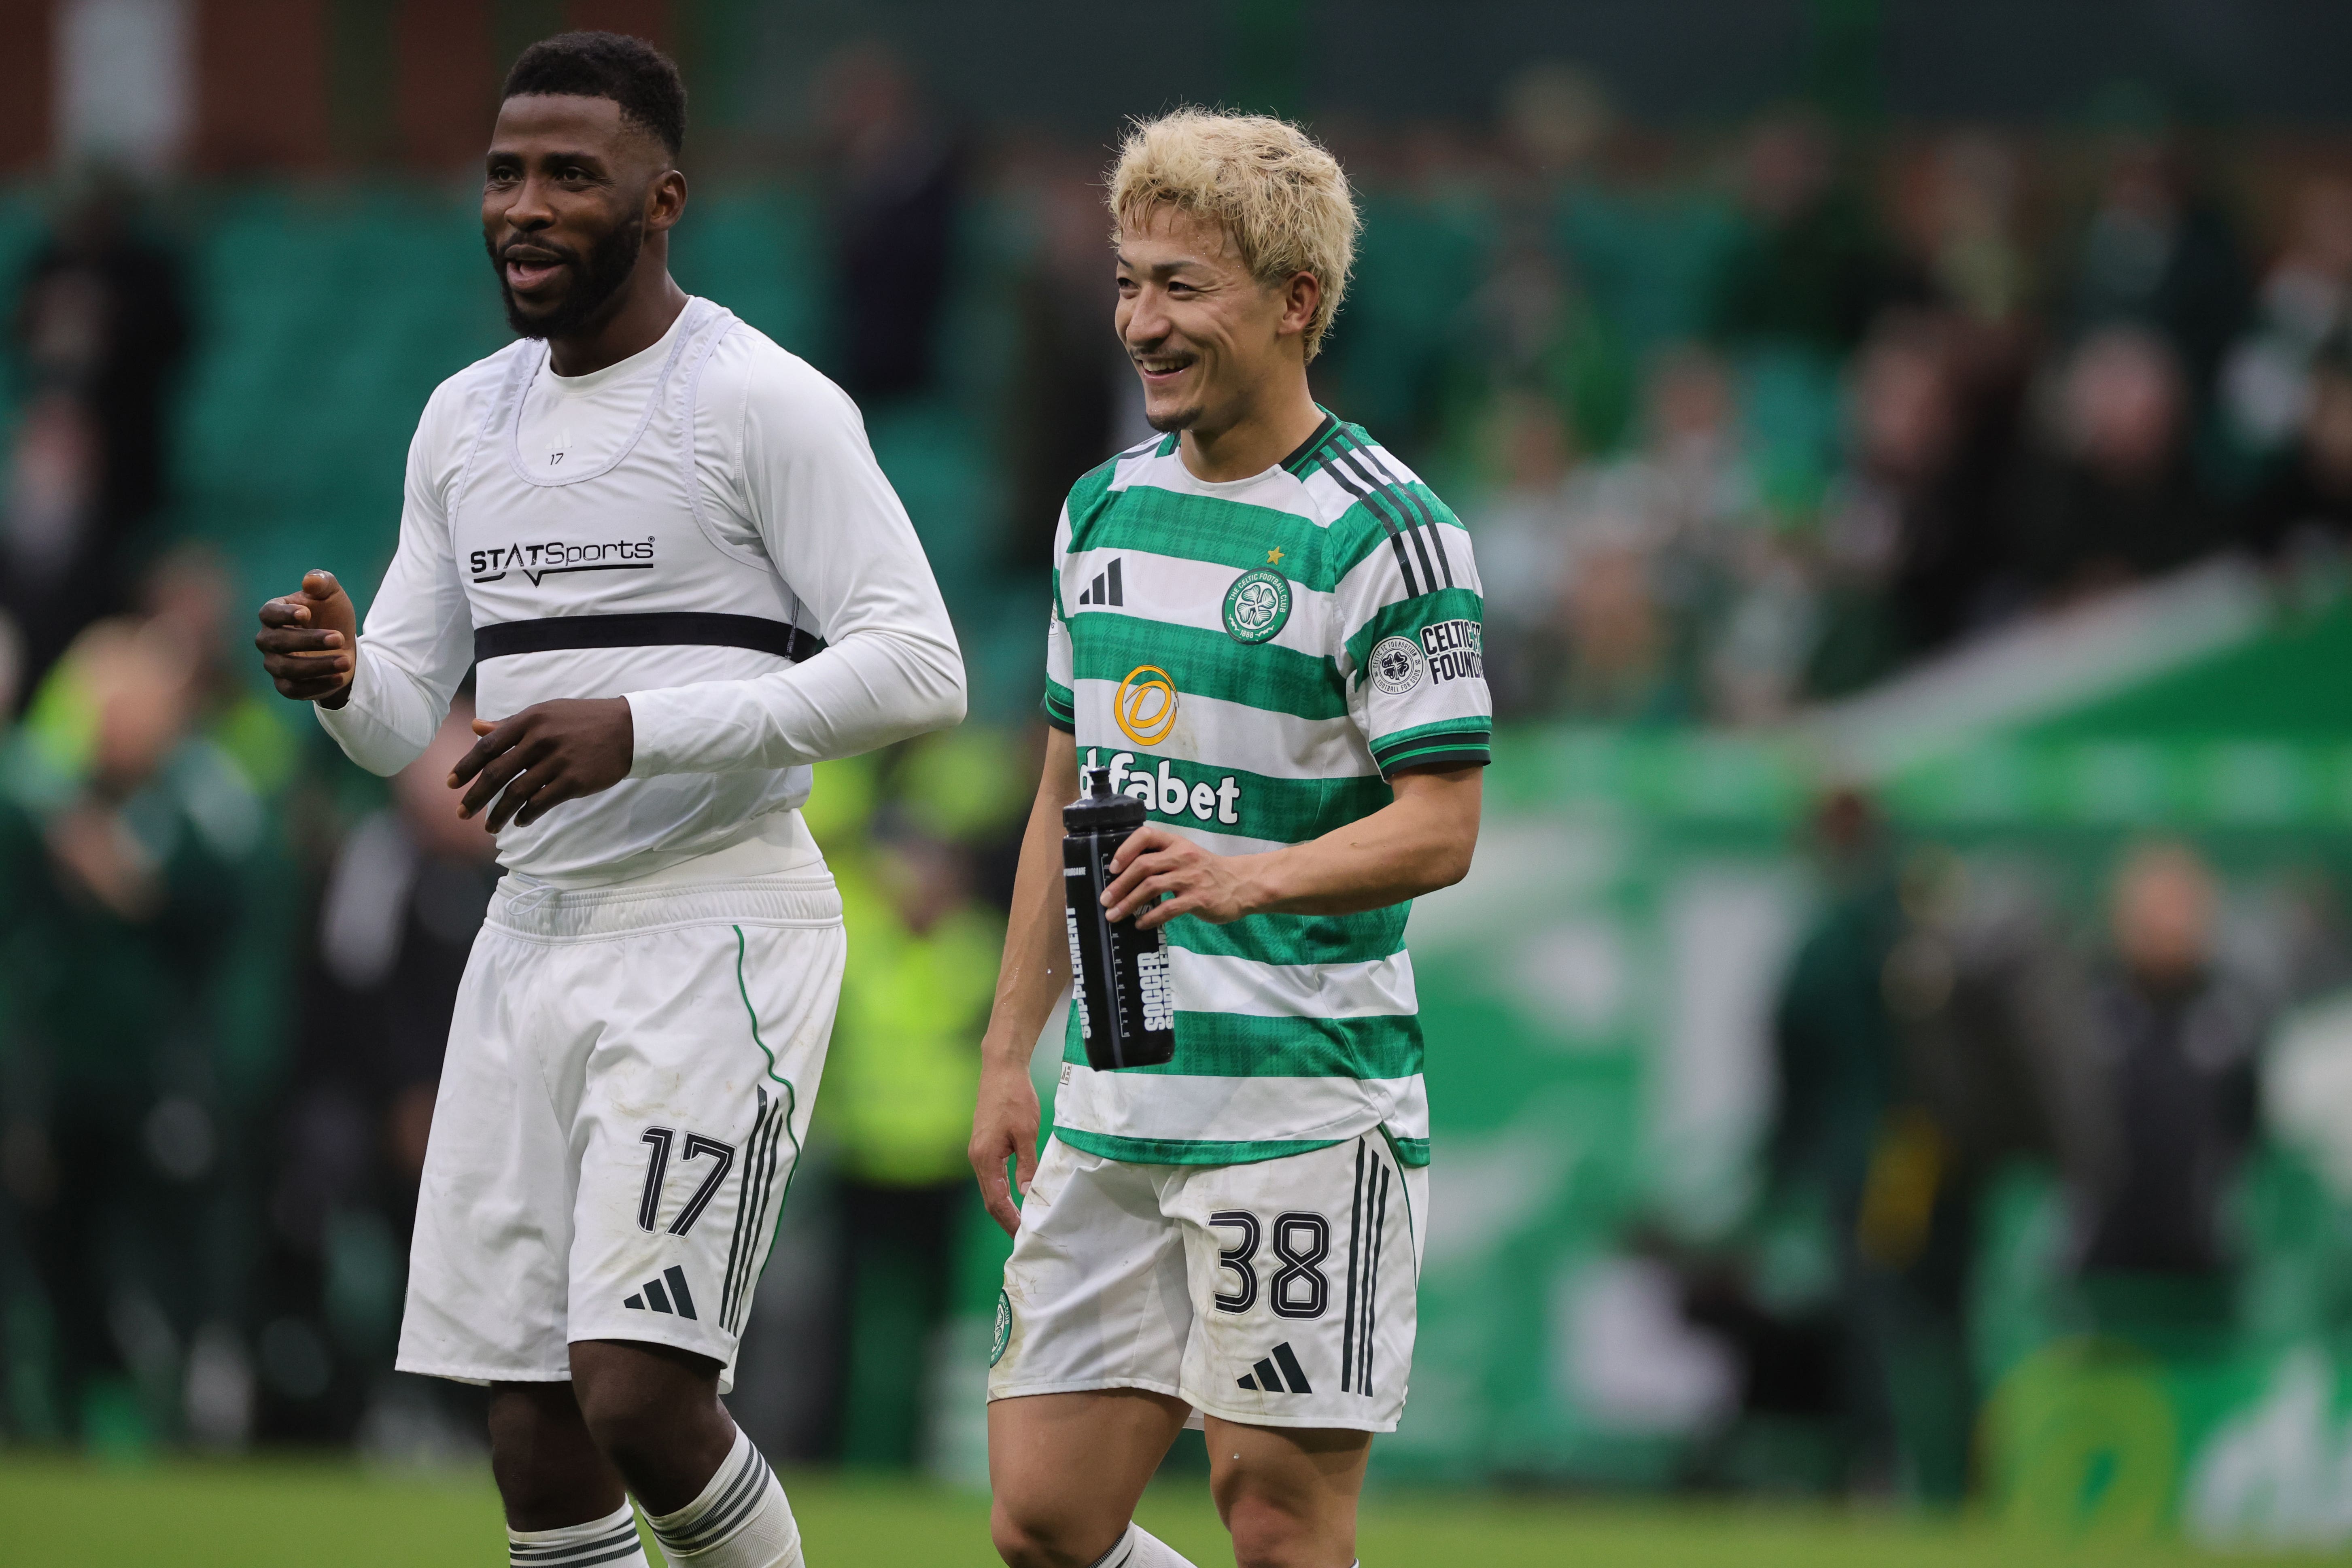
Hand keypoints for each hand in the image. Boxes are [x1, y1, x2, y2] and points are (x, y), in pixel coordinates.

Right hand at [254, 570, 359, 705]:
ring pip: (287, 668)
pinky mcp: (285, 685)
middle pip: (278, 642)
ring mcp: (274, 664)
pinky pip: (294, 689)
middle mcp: (267, 640)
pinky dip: (317, 685)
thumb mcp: (333, 596)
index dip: (284, 614)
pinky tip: (339, 677)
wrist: (343, 646)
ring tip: (346, 661)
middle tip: (339, 637)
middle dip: (309, 640)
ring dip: (318, 665)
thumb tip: (310, 580)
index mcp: (274, 614)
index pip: (269, 613)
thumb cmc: (331, 616)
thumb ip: (323, 583)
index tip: (307, 613)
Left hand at [447, 698, 633, 831]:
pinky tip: (520, 822)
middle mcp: (541, 739)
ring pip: (518, 793)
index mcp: (530, 720)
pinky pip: (542, 803)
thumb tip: (476, 727)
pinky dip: (527, 815)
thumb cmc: (583, 720)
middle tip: (462, 812)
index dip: (467, 766)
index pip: (489, 746)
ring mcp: (559, 761)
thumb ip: (511, 724)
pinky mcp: (575, 781)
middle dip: (476, 797)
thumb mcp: (546, 713)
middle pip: (497, 773)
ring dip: (499, 814)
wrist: (629, 728)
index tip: (451, 783)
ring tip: (489, 827)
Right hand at [968, 1055, 1040, 1237]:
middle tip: (1024, 1234)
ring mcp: (978, 1151)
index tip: (1023, 1235)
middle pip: (989, 1199)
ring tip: (1023, 1220)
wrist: (1002, 1070)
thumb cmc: (1015, 1097)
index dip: (1009, 1220)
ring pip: (989, 1188)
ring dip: (1004, 1206)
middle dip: (1005, 1219)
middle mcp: (977, 1158)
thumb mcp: (1026, 1132)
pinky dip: (1002, 1191)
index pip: (996, 1200)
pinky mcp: (983, 1144)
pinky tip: (1016, 1195)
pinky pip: (991, 1176)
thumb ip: (1026, 1165)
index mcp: (985, 1157)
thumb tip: (1027, 1193)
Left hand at [1100, 823, 1262, 927]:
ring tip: (1114, 915)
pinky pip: (1168, 908)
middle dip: (1119, 884)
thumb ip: (1161, 859)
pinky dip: (1150, 918)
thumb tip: (1125, 875)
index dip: (1125, 849)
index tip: (1112, 867)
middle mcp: (1182, 857)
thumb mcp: (1186, 855)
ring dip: (1128, 903)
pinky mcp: (1198, 899)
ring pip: (1151, 887)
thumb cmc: (1207, 871)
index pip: (1146, 835)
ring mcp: (1190, 878)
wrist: (1241, 884)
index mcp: (1176, 843)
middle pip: (1143, 866)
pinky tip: (1140, 924)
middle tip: (1105, 900)